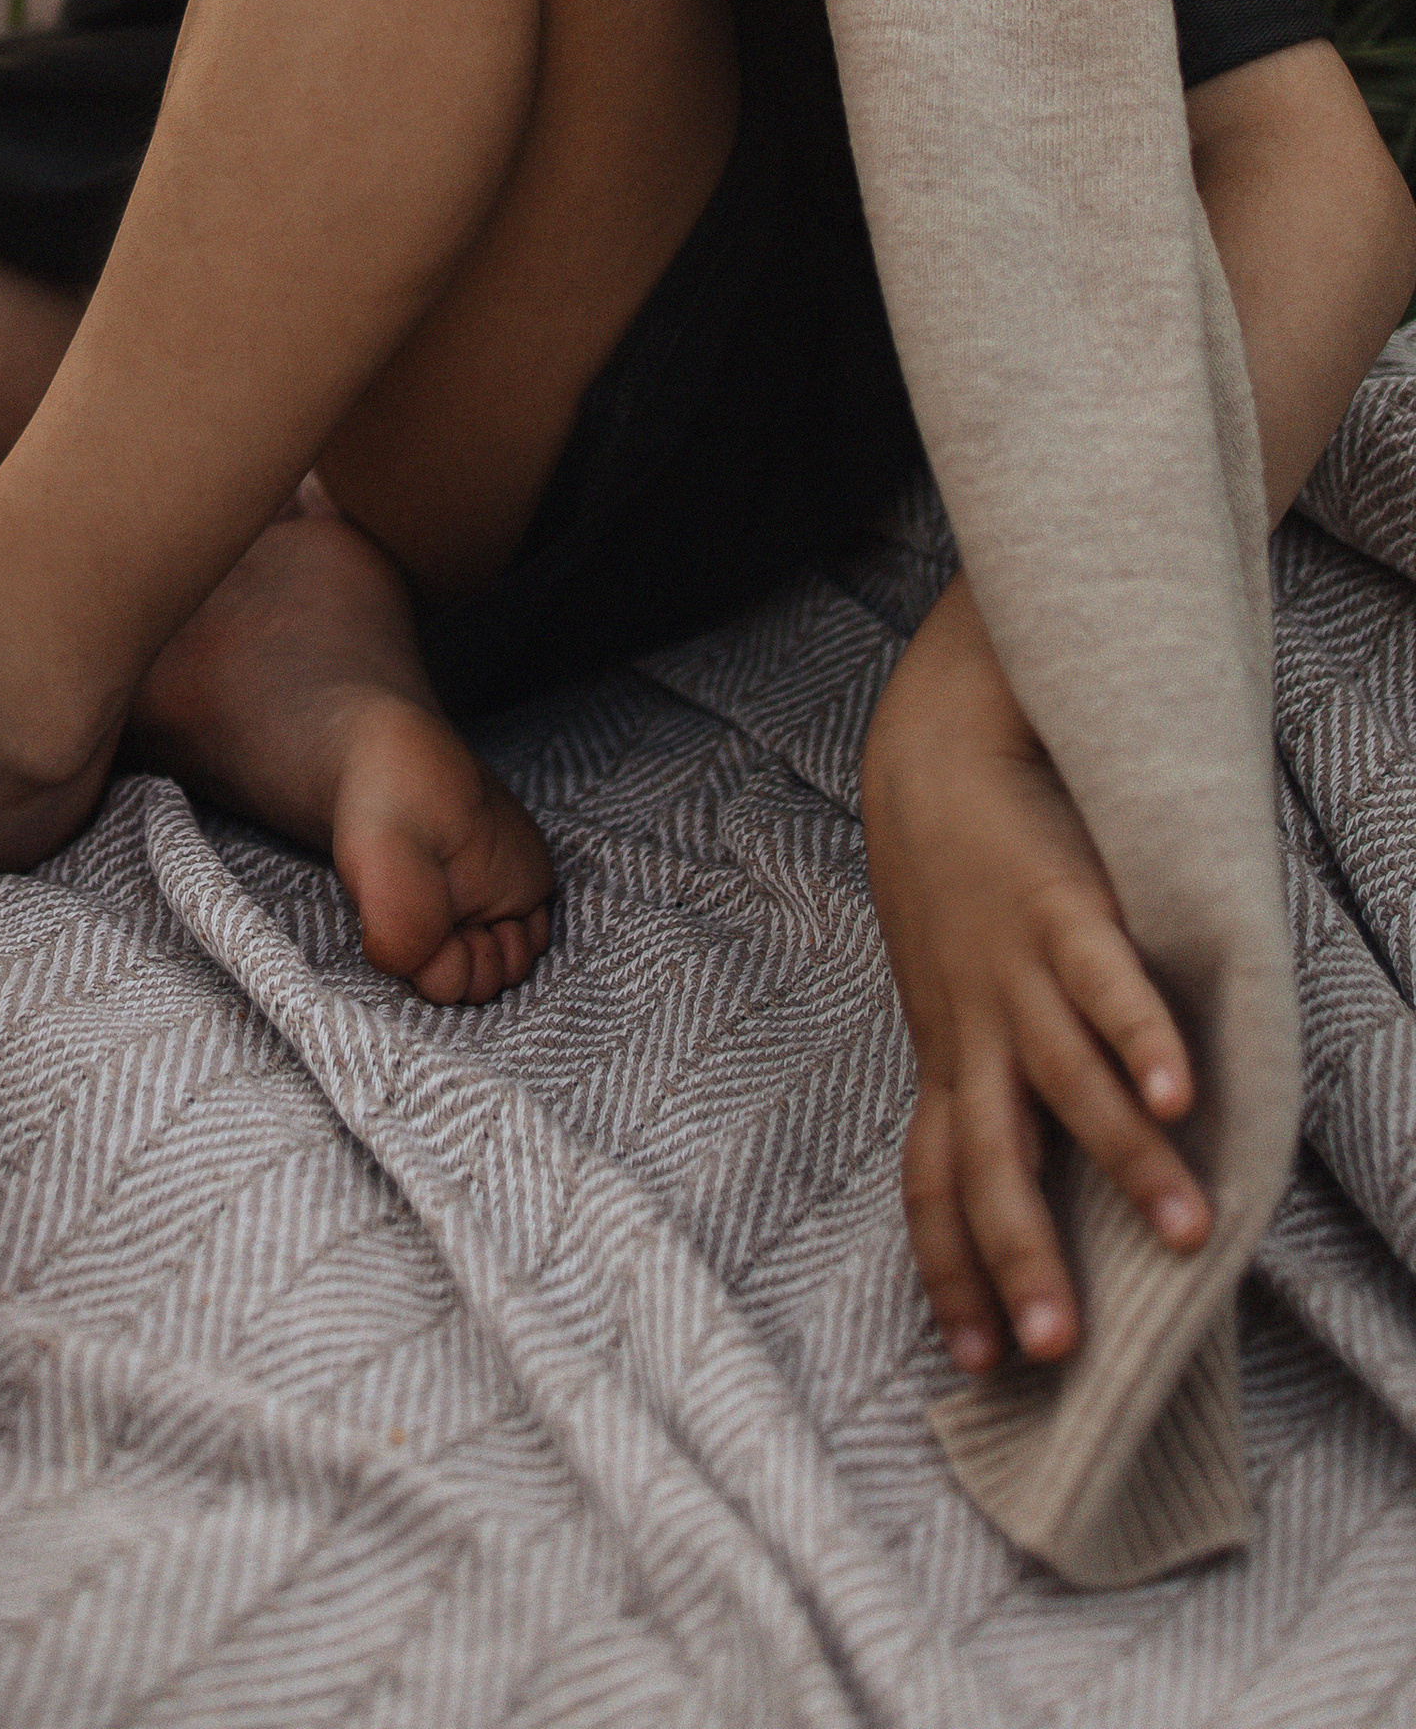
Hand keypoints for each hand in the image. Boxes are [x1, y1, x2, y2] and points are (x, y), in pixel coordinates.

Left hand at [861, 575, 1211, 1374]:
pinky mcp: (1060, 908)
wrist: (933, 753)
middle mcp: (974, 1029)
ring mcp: (1014, 972)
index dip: (948, 1272)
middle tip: (1059, 1349)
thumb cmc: (957, 887)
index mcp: (948, 1057)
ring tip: (1186, 1234)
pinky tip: (1181, 1097)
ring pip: (1063, 1083)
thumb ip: (991, 1072)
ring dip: (1126, 1163)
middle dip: (1022, 1259)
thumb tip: (1047, 1170)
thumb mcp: (954, 993)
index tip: (973, 1365)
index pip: (931, 1185)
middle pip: (988, 1163)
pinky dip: (1141, 1040)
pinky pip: (1103, 983)